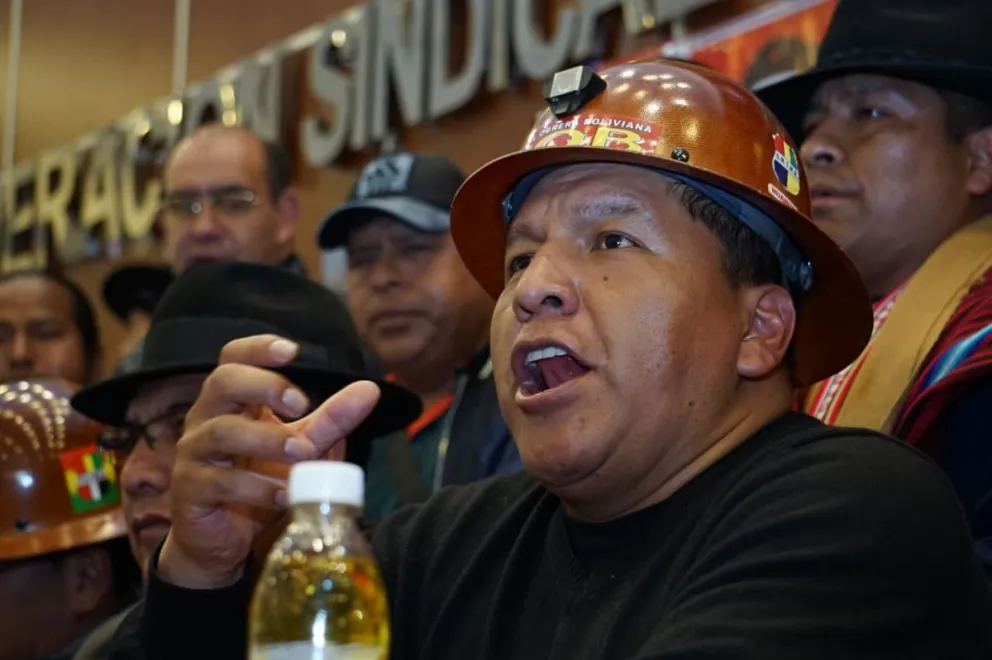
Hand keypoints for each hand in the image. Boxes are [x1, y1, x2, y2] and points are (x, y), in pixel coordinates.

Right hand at [158, 334, 380, 589]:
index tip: (292, 351)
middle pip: (222, 381)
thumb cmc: (261, 481)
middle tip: (302, 405)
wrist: (230, 542)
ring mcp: (194, 454)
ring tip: (302, 454)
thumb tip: (370, 390)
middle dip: (265, 386)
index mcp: (233, 401)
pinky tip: (285, 495)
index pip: (234, 358)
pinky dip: (257, 487)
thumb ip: (332, 419)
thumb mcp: (302, 446)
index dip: (258, 348)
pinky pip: (219, 482)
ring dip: (267, 440)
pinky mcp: (190, 491)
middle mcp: (207, 419)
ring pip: (221, 431)